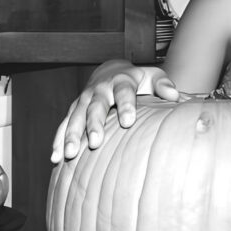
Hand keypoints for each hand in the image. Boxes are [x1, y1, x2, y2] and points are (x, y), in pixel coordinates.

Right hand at [51, 63, 179, 162]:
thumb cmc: (137, 79)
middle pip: (95, 107)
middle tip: (96, 142)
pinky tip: (55, 158)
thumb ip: (164, 84)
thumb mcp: (152, 76)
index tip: (129, 120)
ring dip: (72, 135)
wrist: (111, 71)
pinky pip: (64, 125)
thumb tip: (175, 95)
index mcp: (120, 81)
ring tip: (70, 154)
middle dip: (94, 124)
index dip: (125, 105)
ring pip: (76, 117)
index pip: (123, 92)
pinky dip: (58, 141)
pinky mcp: (74, 110)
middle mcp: (99, 90)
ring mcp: (83, 100)